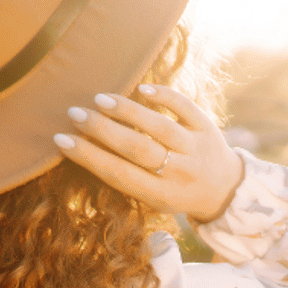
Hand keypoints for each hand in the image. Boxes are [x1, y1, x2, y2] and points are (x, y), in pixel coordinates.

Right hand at [53, 83, 243, 222]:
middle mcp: (180, 173)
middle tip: (75, 114)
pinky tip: (142, 89)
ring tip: (99, 99)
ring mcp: (196, 149)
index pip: (119, 174)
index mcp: (161, 195)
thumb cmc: (175, 192)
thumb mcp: (152, 197)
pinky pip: (186, 109)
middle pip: (137, 149)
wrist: (226, 190)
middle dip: (103, 130)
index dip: (88, 157)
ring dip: (127, 111)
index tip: (61, 140)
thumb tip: (83, 147)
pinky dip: (165, 97)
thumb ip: (125, 177)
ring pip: (160, 127)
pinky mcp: (209, 129)